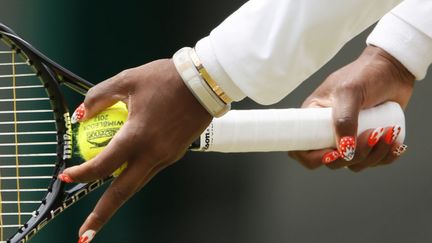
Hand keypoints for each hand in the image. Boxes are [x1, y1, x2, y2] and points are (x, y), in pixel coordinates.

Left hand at [60, 59, 211, 240]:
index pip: (103, 164)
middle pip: (123, 192)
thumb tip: (83, 114)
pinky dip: (135, 172)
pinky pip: (151, 169)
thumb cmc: (166, 78)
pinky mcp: (176, 154)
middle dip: (101, 215)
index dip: (81, 173)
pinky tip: (128, 165)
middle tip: (85, 234)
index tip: (66, 175)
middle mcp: (153, 153)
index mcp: (138, 136)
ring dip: (119, 195)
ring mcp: (167, 157)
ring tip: (102, 204)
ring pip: (138, 183)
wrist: (204, 82)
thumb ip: (98, 96)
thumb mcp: (127, 80)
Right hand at [289, 45, 413, 171]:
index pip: (302, 149)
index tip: (334, 153)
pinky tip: (396, 144)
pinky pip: (373, 161)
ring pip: (354, 164)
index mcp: (312, 118)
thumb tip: (344, 151)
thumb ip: (344, 120)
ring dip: (374, 155)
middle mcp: (328, 131)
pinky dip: (386, 158)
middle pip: (332, 162)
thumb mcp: (349, 92)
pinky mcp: (367, 141)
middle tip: (372, 134)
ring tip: (388, 131)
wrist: (393, 68)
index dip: (314, 158)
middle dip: (354, 156)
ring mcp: (348, 138)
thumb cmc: (365, 73)